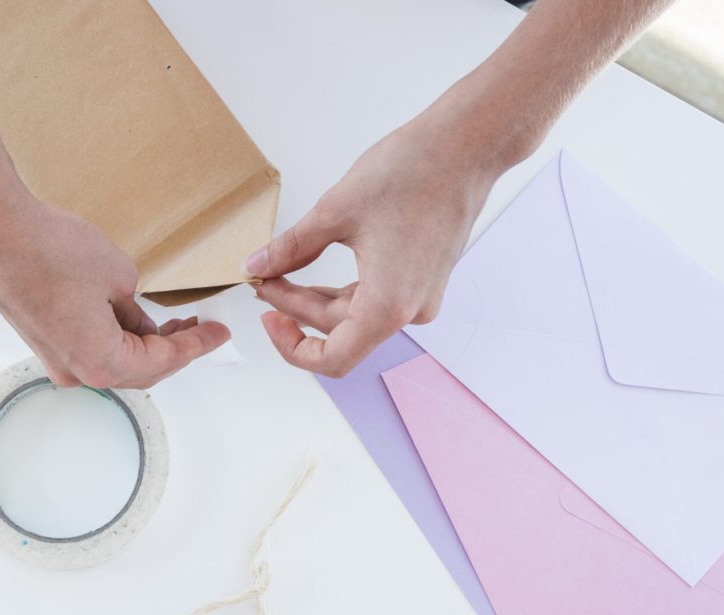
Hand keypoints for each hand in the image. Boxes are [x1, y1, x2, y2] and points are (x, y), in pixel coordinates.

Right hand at [0, 191, 229, 388]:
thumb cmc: (50, 253)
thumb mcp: (118, 275)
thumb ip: (135, 306)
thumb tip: (135, 316)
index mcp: (102, 362)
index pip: (163, 361)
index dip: (197, 345)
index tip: (218, 334)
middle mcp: (76, 371)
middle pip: (139, 370)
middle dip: (173, 349)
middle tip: (200, 328)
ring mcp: (54, 357)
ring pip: (112, 360)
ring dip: (143, 344)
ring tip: (171, 320)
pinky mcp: (40, 338)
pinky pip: (88, 348)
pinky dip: (116, 337)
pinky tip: (131, 316)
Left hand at [246, 116, 502, 376]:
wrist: (466, 146)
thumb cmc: (412, 173)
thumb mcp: (334, 211)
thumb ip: (291, 248)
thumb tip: (257, 267)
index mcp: (388, 305)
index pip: (333, 358)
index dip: (291, 346)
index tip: (267, 318)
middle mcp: (409, 311)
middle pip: (339, 331)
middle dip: (295, 307)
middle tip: (263, 278)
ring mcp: (420, 296)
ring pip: (355, 315)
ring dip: (316, 298)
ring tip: (281, 271)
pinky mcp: (424, 278)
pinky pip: (375, 298)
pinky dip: (341, 287)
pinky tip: (315, 266)